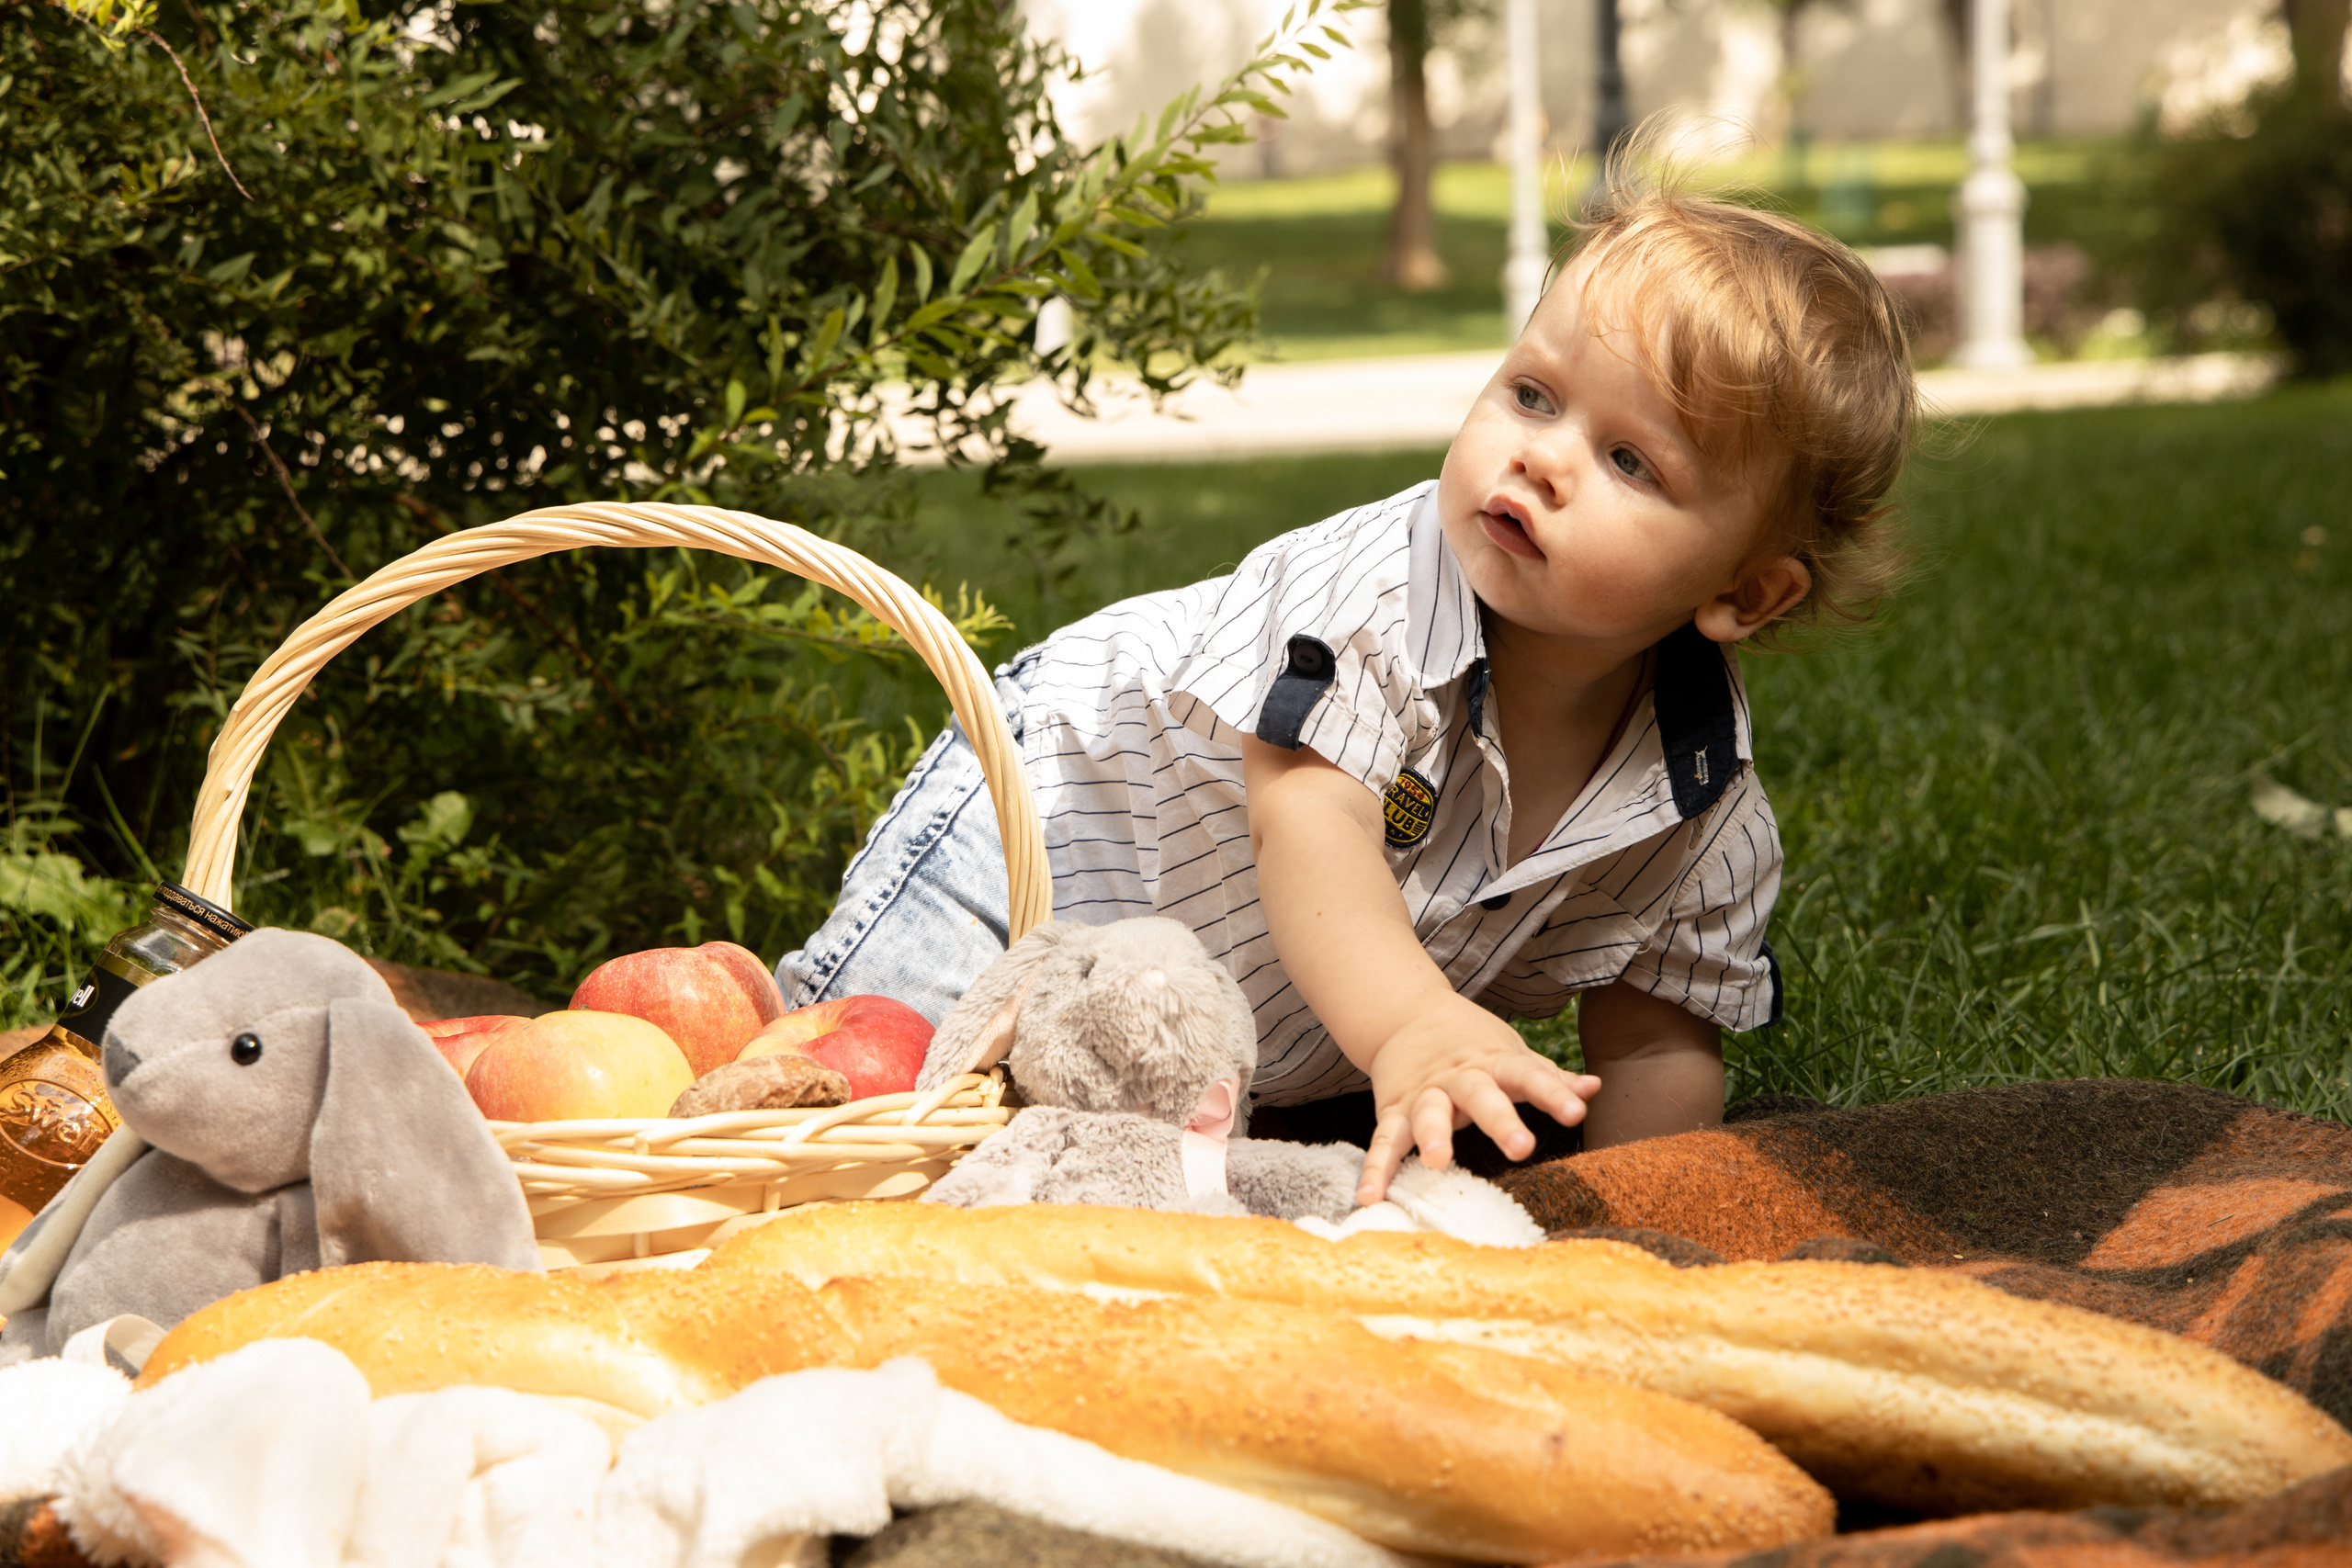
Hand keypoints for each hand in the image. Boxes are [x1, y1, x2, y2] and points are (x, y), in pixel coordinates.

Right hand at [1356, 993, 1600, 1206]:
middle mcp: (1460, 1078)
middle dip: (1499, 1121)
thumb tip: (1595, 1089)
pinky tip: (1369, 1197)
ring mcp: (1424, 1093)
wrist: (1408, 1013)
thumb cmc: (1473, 1044)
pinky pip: (1384, 1140)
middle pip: (1480, 1095)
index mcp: (1495, 1063)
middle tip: (1521, 1148)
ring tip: (1436, 1162)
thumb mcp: (1512, 1055)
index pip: (1528, 1075)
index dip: (1554, 1093)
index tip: (1577, 1112)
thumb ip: (1549, 1078)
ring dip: (1432, 1135)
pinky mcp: (1393, 1109)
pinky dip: (1375, 1168)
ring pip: (1428, 1112)